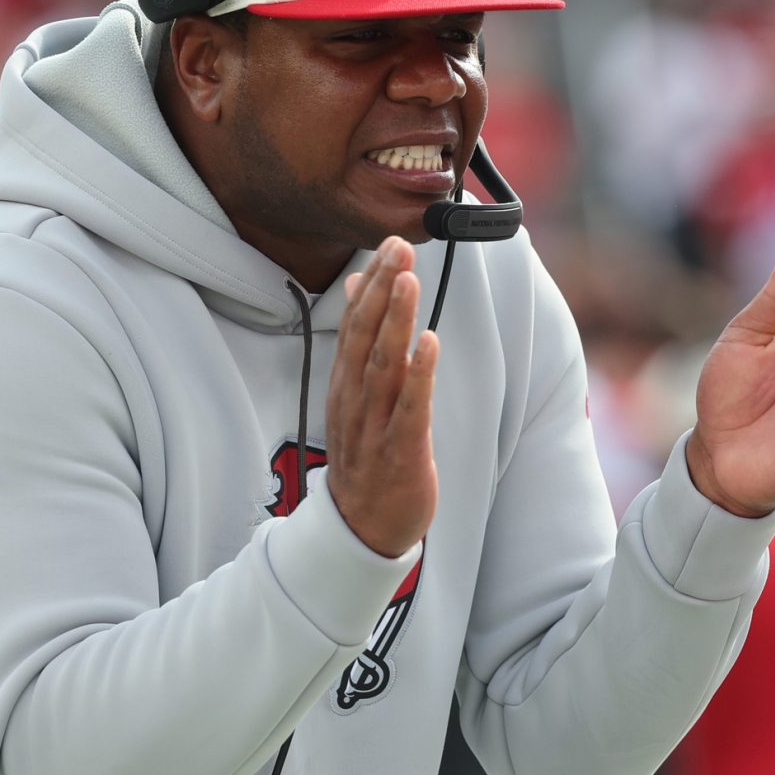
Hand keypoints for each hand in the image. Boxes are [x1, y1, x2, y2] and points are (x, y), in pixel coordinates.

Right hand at [328, 237, 439, 557]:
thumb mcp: (354, 396)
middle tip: (398, 248)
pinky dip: (417, 373)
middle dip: (382, 290)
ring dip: (395, 320)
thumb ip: (358, 343)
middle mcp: (355, 400)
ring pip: (381, 365)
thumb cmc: (366, 458)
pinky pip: (409, 407)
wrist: (360, 529)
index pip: (355, 324)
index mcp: (345, 385)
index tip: (388, 245)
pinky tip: (428, 342)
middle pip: (365, 336)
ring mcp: (374, 425)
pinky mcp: (400, 450)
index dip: (372, 283)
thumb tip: (358, 289)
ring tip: (408, 281)